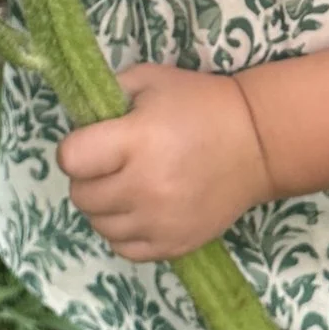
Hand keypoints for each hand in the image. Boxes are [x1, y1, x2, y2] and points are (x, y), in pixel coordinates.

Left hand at [59, 62, 272, 260]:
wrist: (257, 143)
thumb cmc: (200, 105)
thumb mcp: (151, 81)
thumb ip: (108, 95)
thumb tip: (78, 122)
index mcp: (137, 140)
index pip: (71, 159)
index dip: (77, 148)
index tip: (95, 142)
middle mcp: (145, 186)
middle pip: (82, 196)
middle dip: (90, 177)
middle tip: (114, 164)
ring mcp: (160, 222)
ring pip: (99, 226)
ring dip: (106, 207)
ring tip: (128, 186)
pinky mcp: (175, 245)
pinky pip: (123, 249)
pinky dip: (124, 231)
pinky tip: (140, 210)